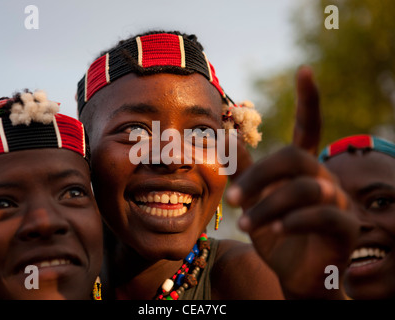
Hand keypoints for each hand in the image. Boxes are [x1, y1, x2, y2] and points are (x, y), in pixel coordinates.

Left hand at [225, 66, 359, 298]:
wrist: (295, 275)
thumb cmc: (274, 232)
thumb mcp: (253, 200)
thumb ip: (243, 171)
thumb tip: (225, 137)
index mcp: (303, 168)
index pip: (308, 128)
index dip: (309, 100)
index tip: (304, 70)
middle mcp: (324, 178)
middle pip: (294, 157)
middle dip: (259, 176)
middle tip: (232, 200)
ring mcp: (339, 202)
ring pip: (305, 189)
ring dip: (268, 205)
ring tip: (244, 224)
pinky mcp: (346, 228)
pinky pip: (323, 216)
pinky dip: (293, 222)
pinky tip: (274, 232)